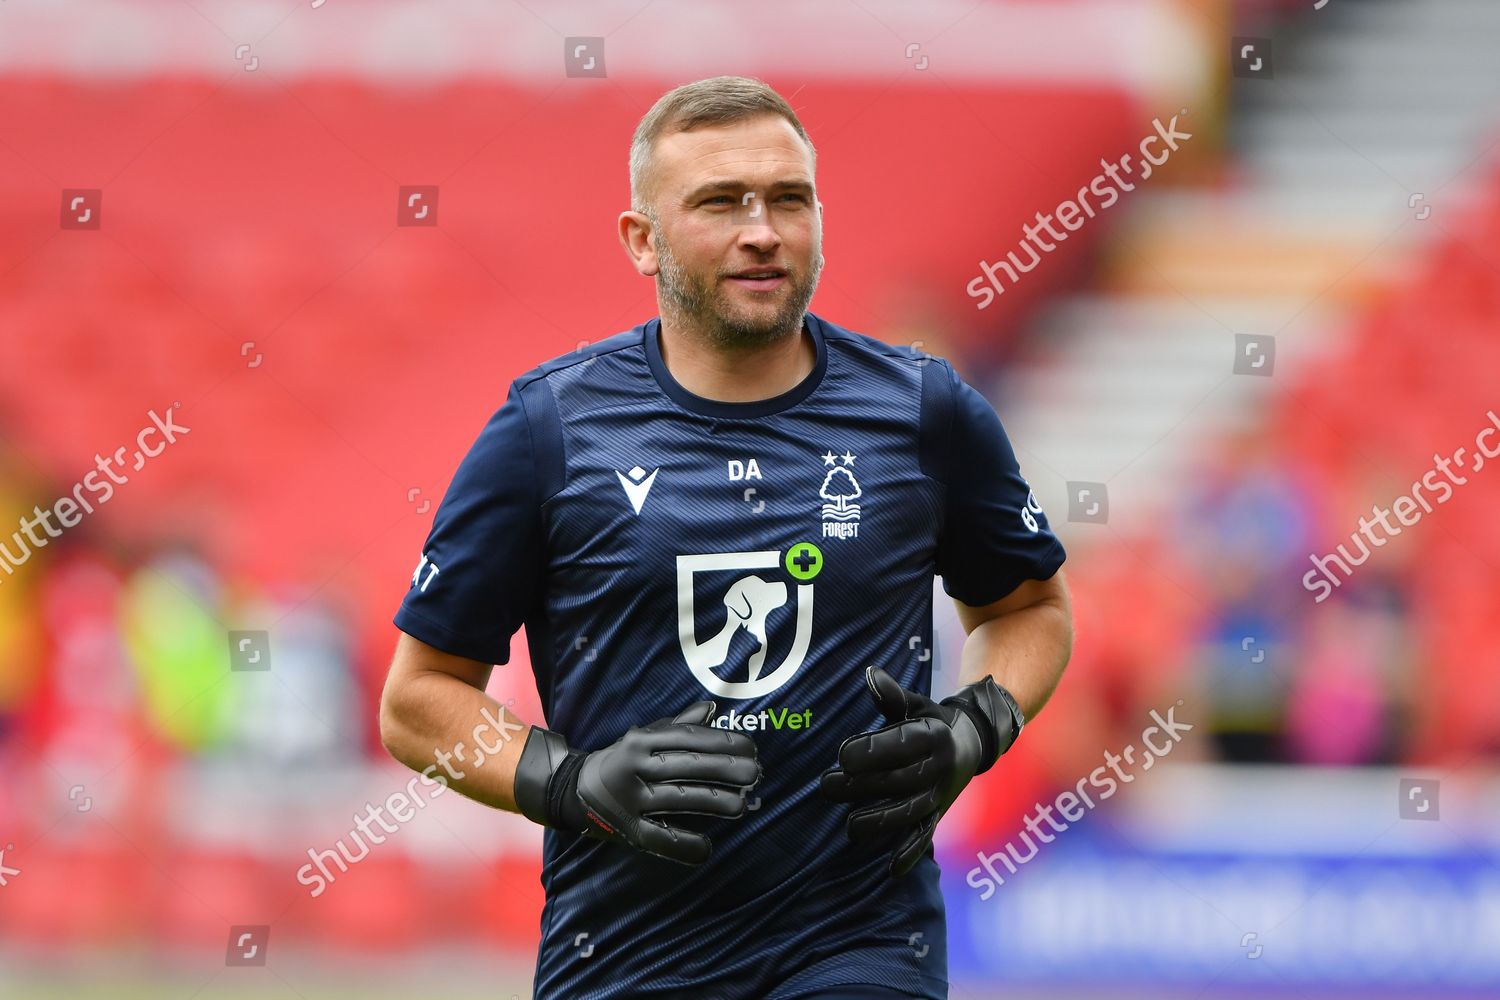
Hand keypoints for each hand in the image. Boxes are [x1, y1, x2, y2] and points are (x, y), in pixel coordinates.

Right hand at [514, 701, 760, 865]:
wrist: (572, 791)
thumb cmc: (622, 759)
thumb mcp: (645, 736)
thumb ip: (680, 725)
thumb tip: (713, 708)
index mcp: (642, 740)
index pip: (688, 738)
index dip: (721, 742)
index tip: (750, 748)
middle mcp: (635, 766)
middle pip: (687, 766)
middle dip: (725, 770)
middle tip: (756, 774)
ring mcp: (630, 799)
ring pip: (679, 799)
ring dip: (714, 802)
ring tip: (742, 805)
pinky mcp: (627, 829)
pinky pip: (659, 839)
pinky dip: (684, 844)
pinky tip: (707, 846)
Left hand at [820, 666, 1020, 875]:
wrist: (973, 744)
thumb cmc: (930, 721)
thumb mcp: (915, 704)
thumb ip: (891, 695)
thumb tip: (870, 674)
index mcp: (933, 736)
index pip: (902, 744)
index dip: (872, 751)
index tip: (842, 755)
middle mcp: (940, 768)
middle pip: (900, 780)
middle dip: (862, 786)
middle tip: (827, 786)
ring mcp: (940, 795)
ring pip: (910, 812)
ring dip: (879, 821)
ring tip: (849, 826)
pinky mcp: (938, 816)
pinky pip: (925, 837)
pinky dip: (910, 854)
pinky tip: (891, 870)